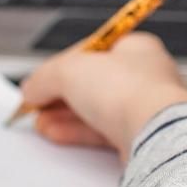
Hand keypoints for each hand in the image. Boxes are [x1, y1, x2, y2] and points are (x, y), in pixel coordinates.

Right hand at [17, 33, 186, 155]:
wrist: (155, 134)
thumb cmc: (126, 90)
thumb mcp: (69, 70)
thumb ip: (45, 77)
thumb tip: (31, 88)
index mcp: (136, 48)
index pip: (90, 52)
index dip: (60, 65)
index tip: (39, 79)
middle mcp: (145, 77)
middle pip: (92, 84)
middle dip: (59, 95)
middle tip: (37, 103)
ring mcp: (144, 110)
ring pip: (97, 111)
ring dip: (64, 116)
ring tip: (40, 123)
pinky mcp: (140, 139)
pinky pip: (103, 134)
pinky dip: (77, 133)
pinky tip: (56, 134)